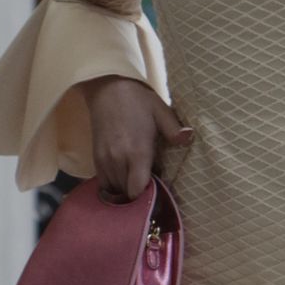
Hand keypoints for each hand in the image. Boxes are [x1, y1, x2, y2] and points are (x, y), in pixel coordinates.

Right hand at [82, 75, 191, 201]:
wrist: (107, 89)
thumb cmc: (137, 99)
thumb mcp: (160, 109)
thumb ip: (174, 129)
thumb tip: (189, 138)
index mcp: (137, 151)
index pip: (138, 189)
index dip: (148, 195)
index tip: (158, 189)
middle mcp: (118, 159)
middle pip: (127, 193)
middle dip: (139, 194)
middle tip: (151, 186)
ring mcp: (104, 160)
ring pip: (115, 190)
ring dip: (127, 190)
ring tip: (138, 181)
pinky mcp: (96, 158)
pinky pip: (104, 183)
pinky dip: (115, 185)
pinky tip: (125, 178)